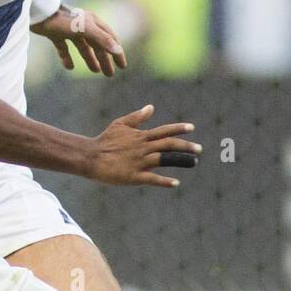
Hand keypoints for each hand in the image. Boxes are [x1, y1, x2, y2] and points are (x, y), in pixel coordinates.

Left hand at [31, 5, 125, 77]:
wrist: (38, 12)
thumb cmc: (63, 19)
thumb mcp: (85, 29)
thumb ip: (102, 39)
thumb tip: (118, 50)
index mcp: (93, 22)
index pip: (109, 39)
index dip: (116, 52)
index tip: (122, 66)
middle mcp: (83, 25)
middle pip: (97, 45)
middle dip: (104, 59)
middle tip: (109, 75)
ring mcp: (69, 30)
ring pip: (83, 47)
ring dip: (90, 59)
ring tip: (95, 71)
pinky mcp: (55, 33)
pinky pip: (64, 48)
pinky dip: (67, 58)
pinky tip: (69, 67)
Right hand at [85, 104, 199, 187]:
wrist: (90, 157)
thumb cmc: (104, 140)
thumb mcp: (120, 124)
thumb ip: (137, 117)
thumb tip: (151, 107)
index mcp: (140, 136)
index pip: (164, 131)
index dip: (178, 129)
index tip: (192, 128)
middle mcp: (143, 148)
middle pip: (169, 145)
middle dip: (186, 146)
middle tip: (200, 149)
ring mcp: (139, 162)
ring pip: (164, 159)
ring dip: (181, 160)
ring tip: (194, 162)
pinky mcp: (134, 176)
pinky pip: (153, 179)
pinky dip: (165, 181)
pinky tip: (175, 183)